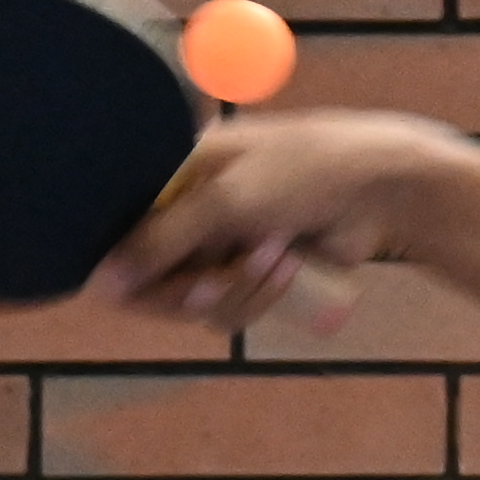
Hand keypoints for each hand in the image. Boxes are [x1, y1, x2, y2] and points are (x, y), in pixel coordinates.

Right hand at [103, 109, 479, 333]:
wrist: (382, 188)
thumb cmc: (303, 171)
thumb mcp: (225, 201)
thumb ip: (159, 242)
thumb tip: (98, 286)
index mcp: (174, 173)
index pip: (123, 237)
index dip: (133, 270)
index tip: (152, 286)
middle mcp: (192, 209)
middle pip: (158, 280)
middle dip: (195, 285)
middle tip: (217, 278)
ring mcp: (225, 243)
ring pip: (199, 302)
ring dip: (238, 288)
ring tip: (276, 256)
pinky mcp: (256, 273)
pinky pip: (234, 308)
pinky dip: (259, 295)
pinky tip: (289, 266)